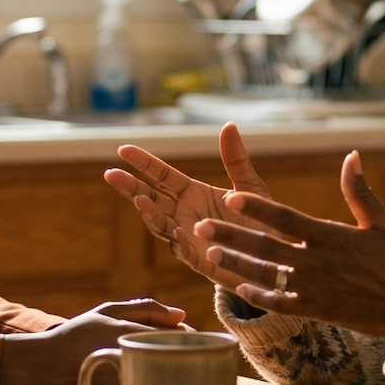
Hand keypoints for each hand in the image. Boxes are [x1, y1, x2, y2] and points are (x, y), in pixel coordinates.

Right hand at [0, 298, 187, 384]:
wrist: (38, 367)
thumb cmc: (75, 335)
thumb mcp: (106, 312)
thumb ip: (145, 309)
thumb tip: (182, 315)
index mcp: (126, 336)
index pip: (177, 338)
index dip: (190, 341)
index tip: (190, 342)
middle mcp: (124, 363)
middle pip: (175, 365)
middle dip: (186, 363)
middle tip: (185, 361)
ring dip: (172, 383)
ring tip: (169, 376)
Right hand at [104, 122, 273, 290]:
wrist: (272, 258)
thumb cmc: (258, 221)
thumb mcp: (250, 187)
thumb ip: (236, 160)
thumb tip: (229, 125)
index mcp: (192, 193)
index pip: (161, 176)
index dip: (143, 163)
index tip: (123, 149)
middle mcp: (183, 214)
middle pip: (150, 198)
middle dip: (131, 187)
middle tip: (111, 174)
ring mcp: (187, 237)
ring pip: (160, 224)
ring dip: (149, 213)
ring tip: (139, 200)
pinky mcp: (198, 259)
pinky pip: (184, 250)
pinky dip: (178, 240)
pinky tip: (177, 230)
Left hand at [195, 151, 384, 339]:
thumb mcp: (382, 222)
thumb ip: (359, 190)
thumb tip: (351, 155)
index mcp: (332, 236)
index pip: (286, 218)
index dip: (257, 208)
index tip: (231, 198)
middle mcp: (318, 262)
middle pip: (266, 246)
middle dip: (231, 235)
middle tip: (200, 227)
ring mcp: (315, 289)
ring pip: (267, 275)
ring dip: (236, 265)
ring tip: (209, 256)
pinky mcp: (318, 311)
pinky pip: (282, 305)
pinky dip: (260, 297)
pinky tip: (239, 288)